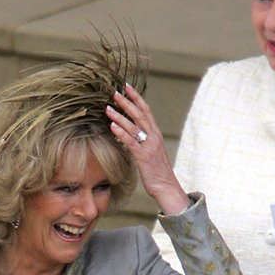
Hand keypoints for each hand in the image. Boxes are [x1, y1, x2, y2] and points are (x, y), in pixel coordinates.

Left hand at [105, 83, 188, 214]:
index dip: (137, 98)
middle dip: (126, 102)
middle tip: (114, 92)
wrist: (167, 187)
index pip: (146, 111)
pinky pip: (131, 142)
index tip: (126, 87)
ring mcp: (149, 146)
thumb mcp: (150, 152)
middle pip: (139, 114)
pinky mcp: (144, 156)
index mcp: (156, 134)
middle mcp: (154, 137)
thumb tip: (129, 133)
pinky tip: (112, 126)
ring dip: (119, 116)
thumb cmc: (157, 172)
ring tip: (107, 108)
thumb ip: (142, 141)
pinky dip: (121, 132)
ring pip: (133, 126)